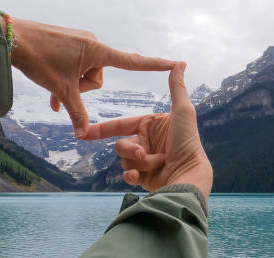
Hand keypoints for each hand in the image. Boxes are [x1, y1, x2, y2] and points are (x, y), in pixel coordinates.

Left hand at [0, 16, 175, 138]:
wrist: (10, 37)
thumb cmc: (38, 58)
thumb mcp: (62, 89)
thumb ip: (77, 113)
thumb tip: (84, 134)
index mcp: (97, 51)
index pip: (132, 61)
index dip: (154, 65)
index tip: (175, 63)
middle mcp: (93, 44)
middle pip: (98, 78)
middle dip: (81, 88)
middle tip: (62, 87)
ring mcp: (80, 43)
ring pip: (84, 75)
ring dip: (70, 85)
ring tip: (52, 84)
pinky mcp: (70, 44)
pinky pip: (75, 67)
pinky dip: (66, 82)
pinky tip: (52, 95)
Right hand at [95, 63, 211, 198]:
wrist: (189, 174)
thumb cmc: (187, 141)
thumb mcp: (182, 110)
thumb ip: (177, 86)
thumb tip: (180, 63)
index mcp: (151, 126)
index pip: (121, 125)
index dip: (102, 129)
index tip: (84, 133)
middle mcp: (147, 143)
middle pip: (121, 144)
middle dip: (130, 149)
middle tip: (142, 153)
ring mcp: (145, 161)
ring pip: (124, 160)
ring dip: (138, 162)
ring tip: (157, 163)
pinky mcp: (144, 178)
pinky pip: (127, 175)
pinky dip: (132, 176)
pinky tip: (139, 176)